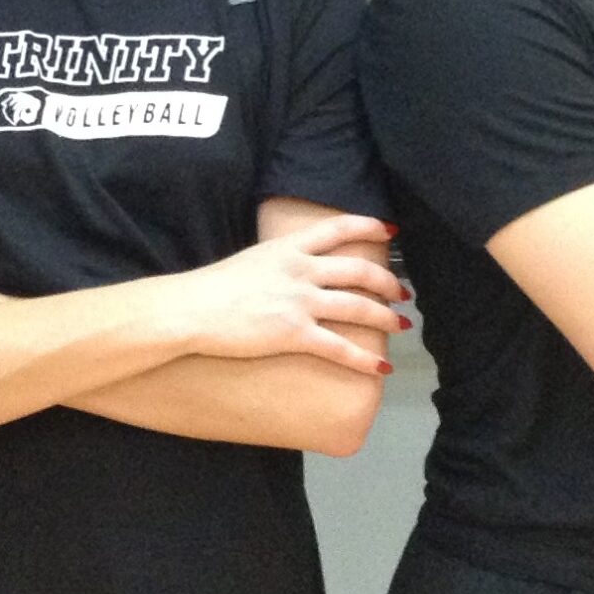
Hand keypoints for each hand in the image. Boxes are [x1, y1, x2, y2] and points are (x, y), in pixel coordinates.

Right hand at [166, 214, 405, 374]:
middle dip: (387, 282)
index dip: (369, 226)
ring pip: (358, 307)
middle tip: (402, 293)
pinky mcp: (294, 334)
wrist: (191, 310)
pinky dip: (365, 359)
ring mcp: (299, 302)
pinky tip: (382, 367)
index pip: (338, 228)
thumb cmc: (212, 288)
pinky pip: (340, 347)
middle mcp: (301, 270)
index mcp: (288, 247)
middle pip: (359, 270)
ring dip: (385, 318)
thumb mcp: (251, 259)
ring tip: (401, 325)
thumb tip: (292, 271)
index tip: (390, 230)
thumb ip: (278, 262)